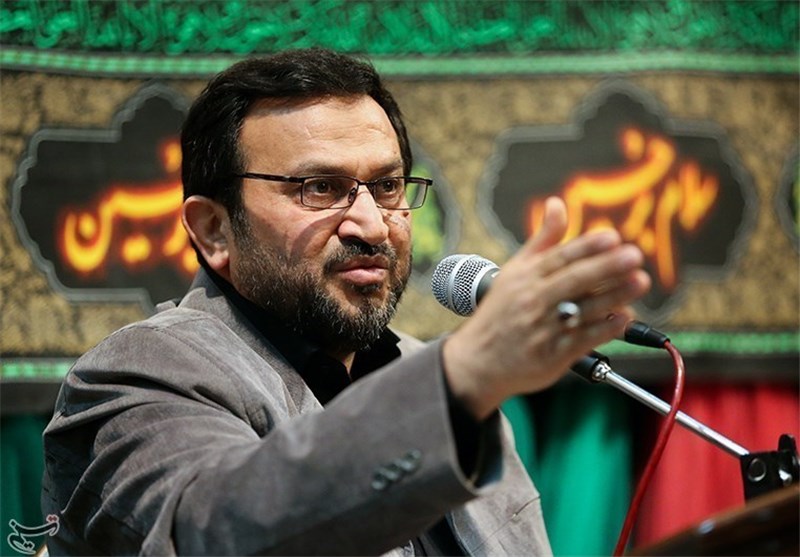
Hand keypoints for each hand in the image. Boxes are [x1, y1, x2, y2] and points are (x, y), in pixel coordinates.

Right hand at [442, 197, 650, 419]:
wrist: (477, 361)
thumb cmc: (500, 313)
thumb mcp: (515, 272)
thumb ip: (543, 240)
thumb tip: (558, 203)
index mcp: (525, 277)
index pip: (559, 258)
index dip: (587, 246)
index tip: (612, 237)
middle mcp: (533, 301)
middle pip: (574, 280)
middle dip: (606, 267)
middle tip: (633, 255)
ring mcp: (543, 329)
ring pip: (583, 309)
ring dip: (614, 295)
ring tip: (639, 281)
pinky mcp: (552, 356)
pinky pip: (583, 339)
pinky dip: (605, 328)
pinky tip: (624, 317)